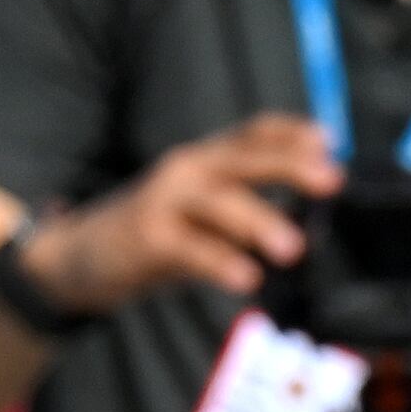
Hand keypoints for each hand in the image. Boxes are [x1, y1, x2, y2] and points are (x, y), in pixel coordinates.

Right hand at [23, 114, 338, 317]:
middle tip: (333, 180)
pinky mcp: (146, 237)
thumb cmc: (159, 232)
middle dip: (290, 165)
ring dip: (260, 221)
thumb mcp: (204, 213)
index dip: (291, 133)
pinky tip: (247, 279)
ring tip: (294, 250)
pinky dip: (220, 262)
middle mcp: (187, 169)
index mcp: (206, 159)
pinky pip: (190, 248)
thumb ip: (248, 210)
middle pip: (244, 158)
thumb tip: (311, 224)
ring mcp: (164, 200)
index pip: (253, 133)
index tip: (330, 141)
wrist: (77, 256)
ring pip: (219, 202)